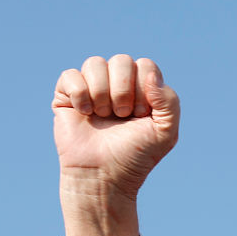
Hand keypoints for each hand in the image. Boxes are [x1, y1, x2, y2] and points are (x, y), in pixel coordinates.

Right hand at [53, 54, 179, 235]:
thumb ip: (170, 102)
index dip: (144, 89)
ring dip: (102, 93)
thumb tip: (150, 75)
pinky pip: (70, 75)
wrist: (104, 176)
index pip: (145, 65)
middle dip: (123, 91)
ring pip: (95, 63)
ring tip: (103, 116)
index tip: (140, 115)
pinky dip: (80, 95)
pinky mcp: (67, 95)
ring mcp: (92, 88)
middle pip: (121, 60)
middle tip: (122, 116)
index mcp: (142, 89)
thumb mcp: (165, 133)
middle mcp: (117, 84)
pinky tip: (84, 114)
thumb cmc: (136, 155)